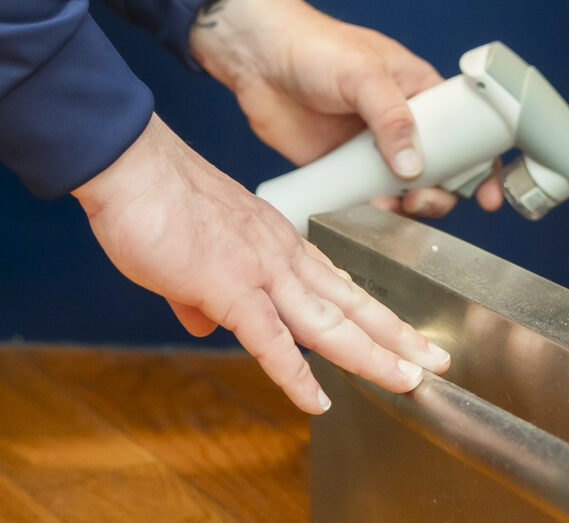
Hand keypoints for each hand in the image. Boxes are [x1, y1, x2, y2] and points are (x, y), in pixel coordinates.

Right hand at [75, 116, 451, 413]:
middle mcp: (281, 253)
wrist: (132, 166)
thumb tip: (203, 322)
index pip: (337, 282)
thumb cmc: (156, 201)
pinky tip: (317, 402)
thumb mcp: (192, 253)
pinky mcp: (229, 286)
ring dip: (372, 355)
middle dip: (397, 336)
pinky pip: (269, 340)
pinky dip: (295, 375)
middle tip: (436, 360)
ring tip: (408, 380)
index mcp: (277, 241)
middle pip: (351, 303)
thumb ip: (203, 293)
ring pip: (328, 322)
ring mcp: (260, 269)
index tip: (399, 336)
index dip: (371, 313)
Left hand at [190, 0, 503, 216]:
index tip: (490, 195)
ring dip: (410, 207)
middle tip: (429, 201)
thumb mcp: (363, 74)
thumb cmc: (316, 47)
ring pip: (406, 190)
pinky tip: (369, 214)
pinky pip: (367, 199)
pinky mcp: (342, 169)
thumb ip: (392, 118)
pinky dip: (374, 212)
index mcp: (419, 92)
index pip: (466, 130)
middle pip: (441, 169)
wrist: (257, 60)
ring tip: (400, 209)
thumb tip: (414, 168)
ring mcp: (372, 149)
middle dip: (445, 192)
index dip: (483, 163)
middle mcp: (402, 123)